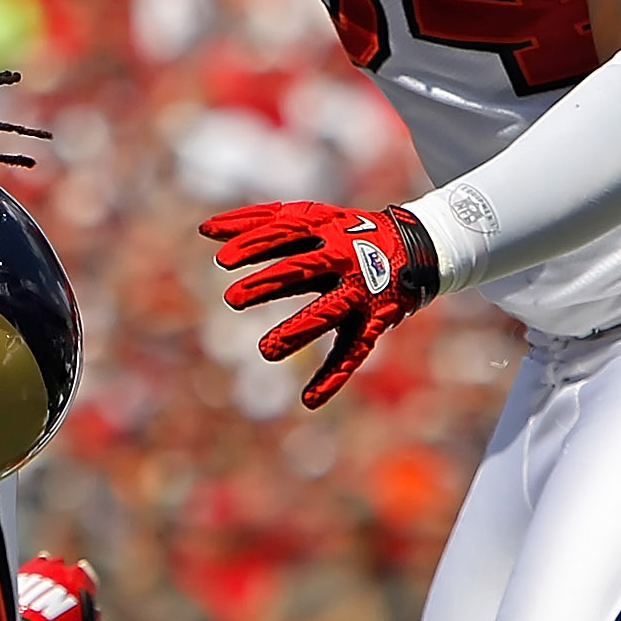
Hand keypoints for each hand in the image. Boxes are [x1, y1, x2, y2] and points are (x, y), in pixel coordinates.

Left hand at [200, 200, 438, 408]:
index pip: (285, 233)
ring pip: (329, 312)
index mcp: (324, 231)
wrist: (415, 248)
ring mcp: (360, 292)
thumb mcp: (306, 221)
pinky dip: (333, 377)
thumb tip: (204, 230)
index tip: (222, 260)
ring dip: (299, 330)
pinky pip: (353, 352)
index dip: (255, 245)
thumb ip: (257, 223)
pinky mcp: (373, 322)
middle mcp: (344, 259)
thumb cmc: (344, 234)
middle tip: (232, 299)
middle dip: (269, 283)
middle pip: (303, 270)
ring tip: (266, 350)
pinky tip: (309, 400)